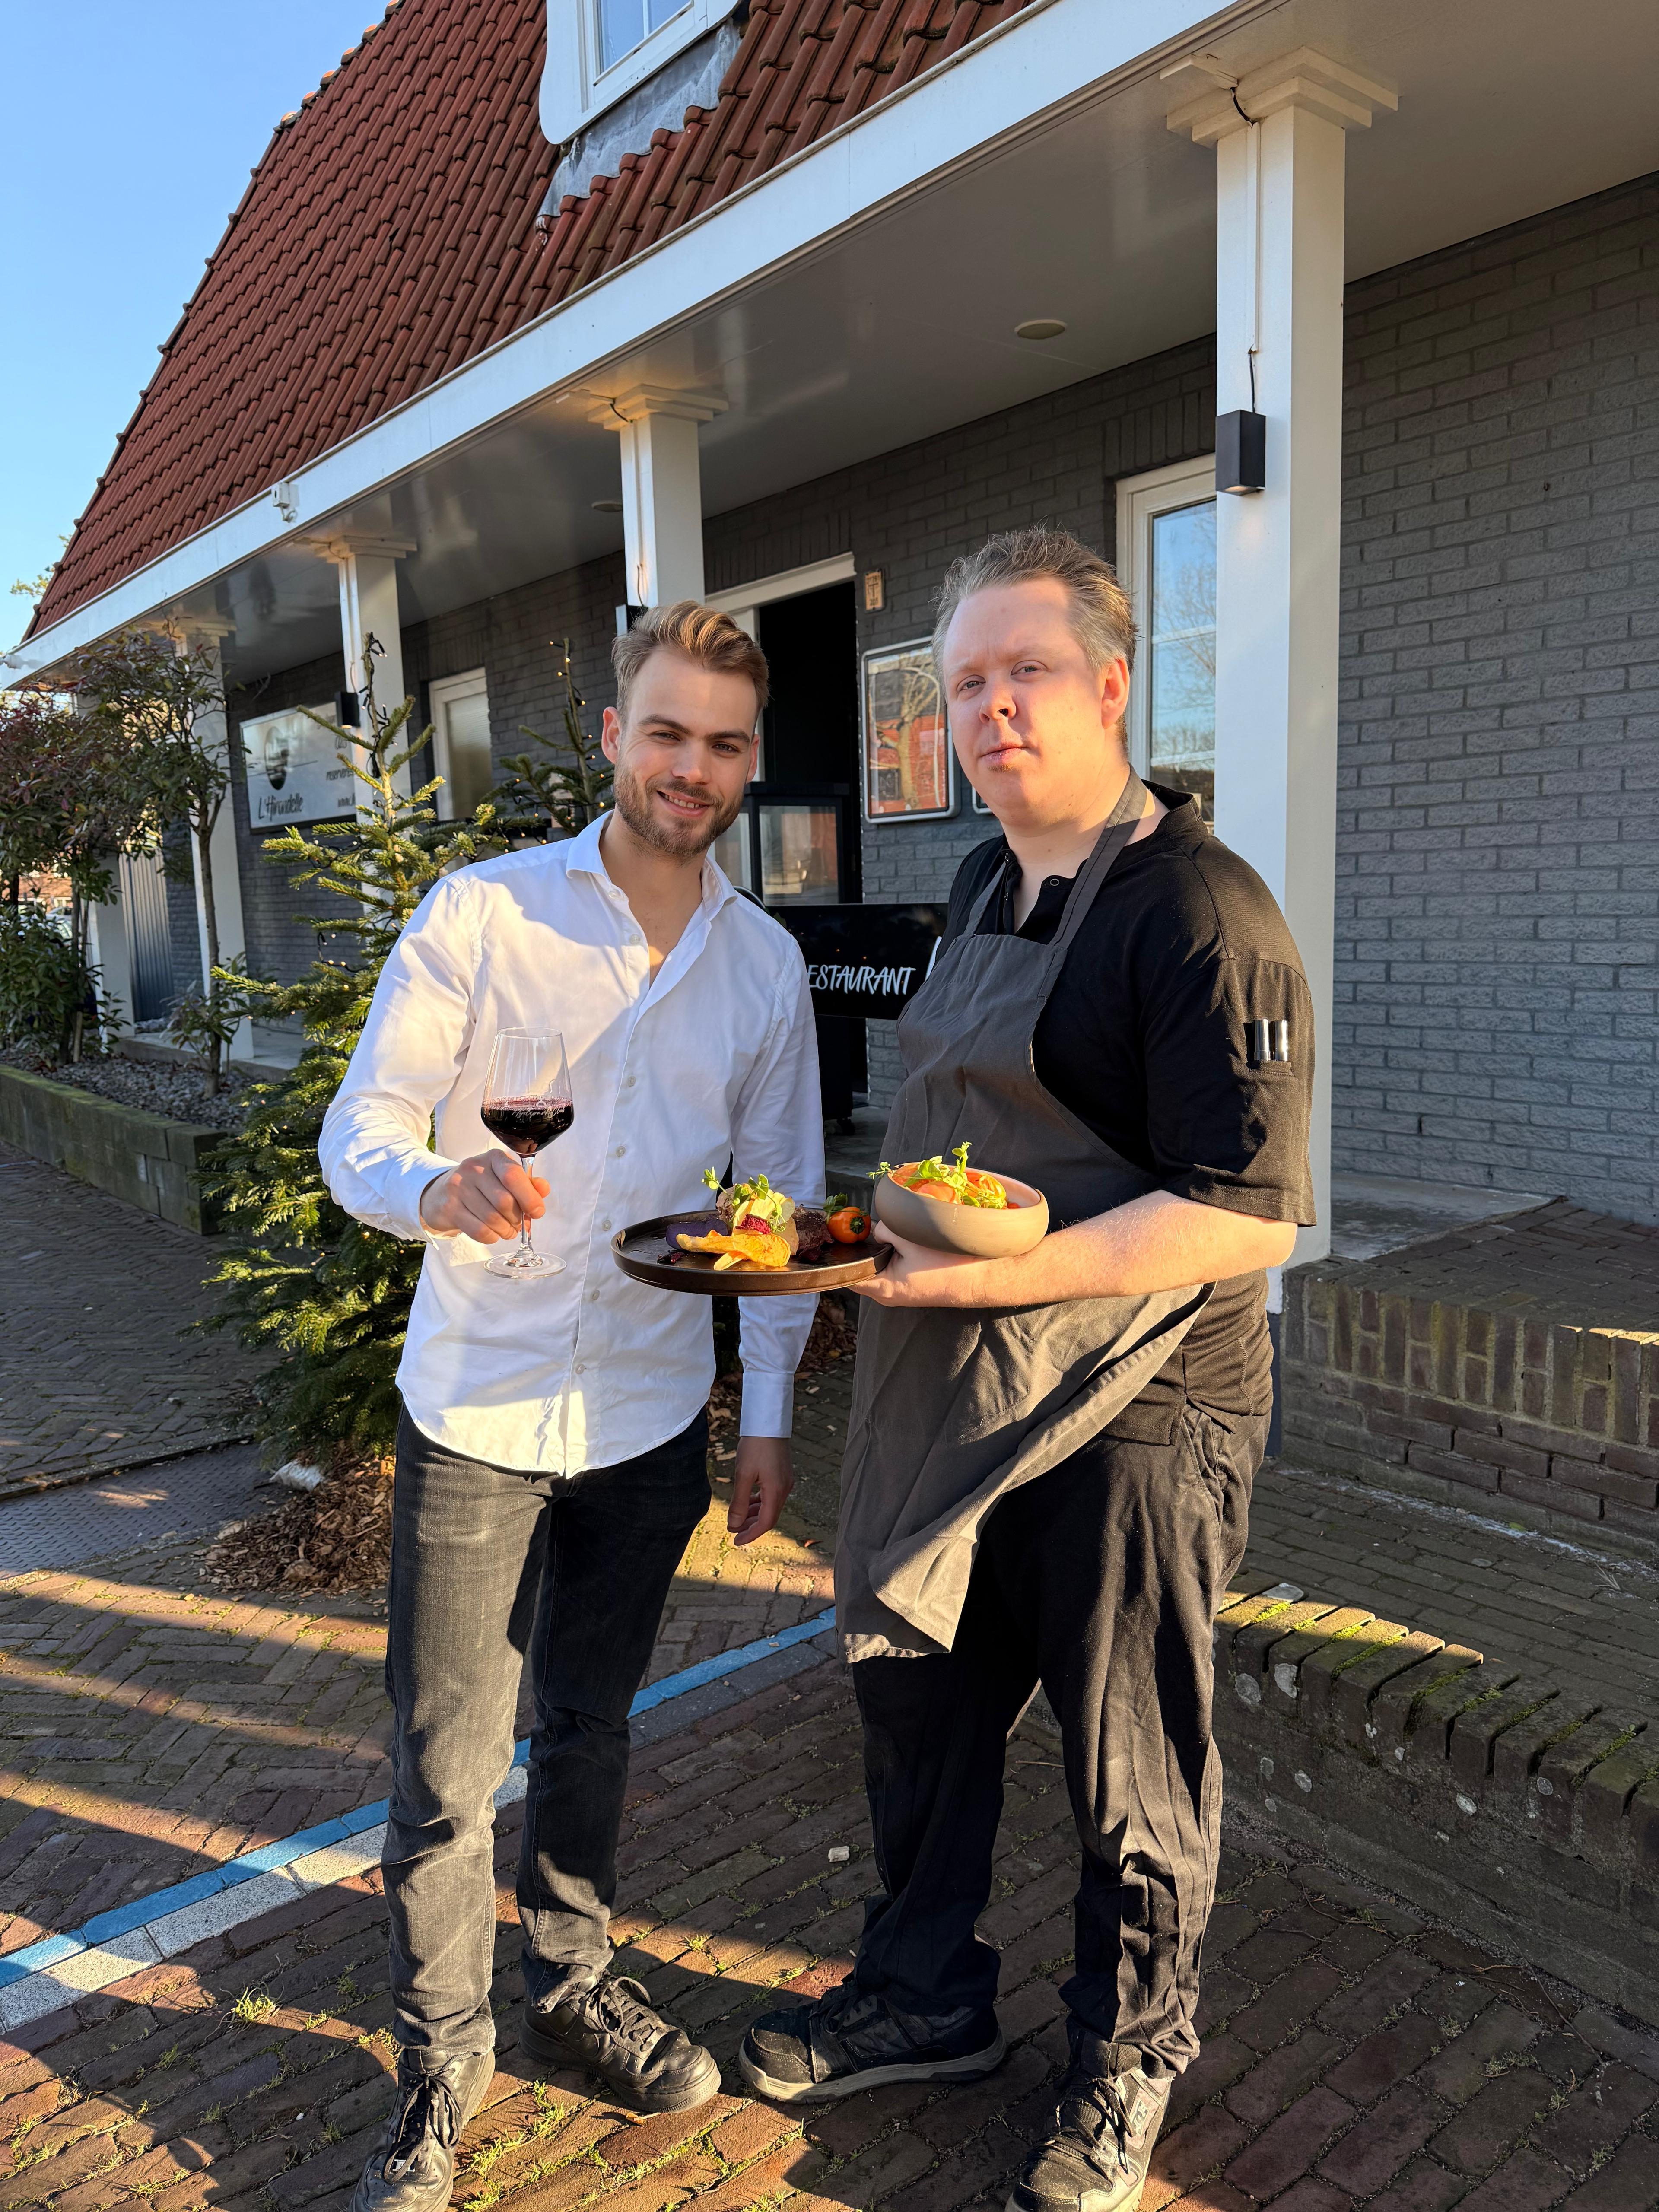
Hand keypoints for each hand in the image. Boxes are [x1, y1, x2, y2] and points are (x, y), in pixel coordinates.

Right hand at [420, 1152, 549, 1242]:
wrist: (442, 1192)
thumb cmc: (482, 1186)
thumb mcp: (504, 1178)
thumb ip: (527, 1184)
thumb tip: (543, 1189)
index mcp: (493, 1158)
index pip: (514, 1176)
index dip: (530, 1198)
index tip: (537, 1212)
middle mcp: (473, 1169)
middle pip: (504, 1201)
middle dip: (517, 1218)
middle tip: (519, 1223)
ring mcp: (458, 1188)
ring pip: (492, 1219)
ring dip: (506, 1230)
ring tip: (508, 1230)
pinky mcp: (449, 1208)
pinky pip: (479, 1231)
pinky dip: (492, 1237)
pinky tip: (493, 1233)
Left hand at [727, 1435, 793, 1545]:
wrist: (768, 1421)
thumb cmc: (755, 1445)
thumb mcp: (743, 1475)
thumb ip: (739, 1502)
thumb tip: (734, 1525)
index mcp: (776, 1491)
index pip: (766, 1523)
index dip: (750, 1534)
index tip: (735, 1541)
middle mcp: (784, 1488)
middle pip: (769, 1516)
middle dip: (751, 1527)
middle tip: (734, 1533)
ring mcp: (785, 1481)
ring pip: (770, 1506)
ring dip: (754, 1515)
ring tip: (738, 1520)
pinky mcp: (782, 1474)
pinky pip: (771, 1495)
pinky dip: (759, 1502)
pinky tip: (748, 1502)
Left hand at [848, 1226, 1005, 1308]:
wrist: (980, 1278)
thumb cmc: (946, 1262)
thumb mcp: (910, 1239)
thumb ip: (885, 1231)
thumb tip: (876, 1231)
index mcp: (882, 1287)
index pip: (847, 1274)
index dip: (840, 1254)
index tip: (835, 1235)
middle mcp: (887, 1295)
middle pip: (863, 1267)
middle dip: (862, 1247)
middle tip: (860, 1226)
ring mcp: (899, 1292)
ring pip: (880, 1265)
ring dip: (880, 1249)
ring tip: (885, 1231)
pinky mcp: (911, 1285)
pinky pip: (893, 1267)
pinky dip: (893, 1253)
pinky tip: (900, 1239)